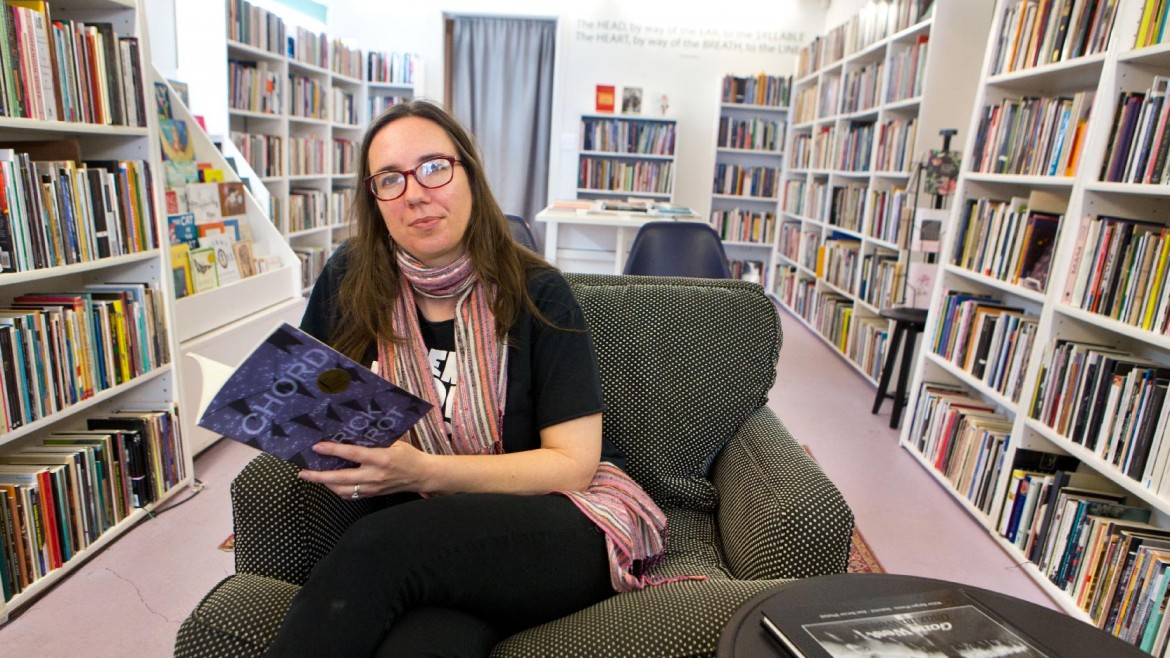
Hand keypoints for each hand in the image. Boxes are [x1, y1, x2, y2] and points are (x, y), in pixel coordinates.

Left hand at [298, 440, 432, 498]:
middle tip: (302, 473)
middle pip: (341, 478)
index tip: (317, 447)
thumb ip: (374, 441)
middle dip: (319, 476)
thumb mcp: (393, 443)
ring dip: (326, 484)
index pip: (352, 454)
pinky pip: (350, 495)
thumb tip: (350, 434)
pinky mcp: (372, 495)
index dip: (333, 450)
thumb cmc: (408, 455)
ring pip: (342, 490)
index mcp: (381, 458)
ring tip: (312, 477)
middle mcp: (374, 475)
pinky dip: (337, 490)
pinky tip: (330, 484)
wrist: (421, 475)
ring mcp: (373, 488)